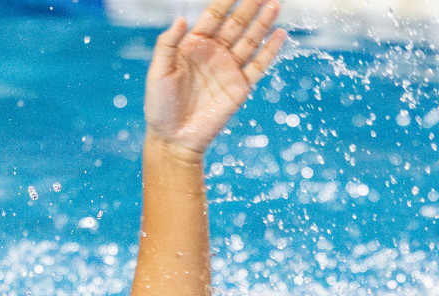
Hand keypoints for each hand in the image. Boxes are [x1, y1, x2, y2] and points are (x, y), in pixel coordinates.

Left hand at [144, 0, 286, 157]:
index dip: (226, 0)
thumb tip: (182, 18)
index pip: (214, 15)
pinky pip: (258, 66)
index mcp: (194, 44)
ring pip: (250, 40)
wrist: (174, 139)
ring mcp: (228, 70)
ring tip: (275, 4)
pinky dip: (270, 51)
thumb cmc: (160, 105)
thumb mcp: (159, 71)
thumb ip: (168, 43)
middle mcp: (214, 53)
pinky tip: (279, 35)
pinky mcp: (240, 88)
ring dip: (263, 23)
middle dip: (249, 6)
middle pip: (236, 23)